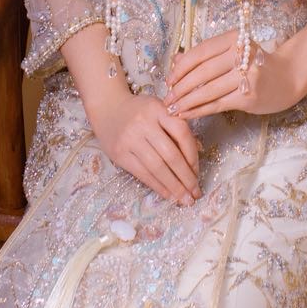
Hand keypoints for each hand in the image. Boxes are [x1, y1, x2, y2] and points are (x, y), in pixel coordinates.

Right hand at [88, 85, 200, 205]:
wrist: (108, 108)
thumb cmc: (140, 110)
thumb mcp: (159, 109)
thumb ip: (176, 126)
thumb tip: (199, 151)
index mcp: (158, 109)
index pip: (181, 132)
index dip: (193, 154)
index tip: (198, 171)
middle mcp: (143, 123)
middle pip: (170, 154)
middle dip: (186, 177)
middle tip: (196, 193)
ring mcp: (130, 139)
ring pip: (157, 168)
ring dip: (174, 186)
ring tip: (185, 199)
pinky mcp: (119, 154)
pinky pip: (142, 174)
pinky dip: (158, 186)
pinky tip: (168, 194)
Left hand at [165, 30, 303, 121]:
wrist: (288, 78)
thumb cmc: (256, 64)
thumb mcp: (233, 52)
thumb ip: (206, 55)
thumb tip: (176, 60)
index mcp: (234, 38)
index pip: (200, 52)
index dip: (181, 67)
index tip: (169, 80)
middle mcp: (241, 55)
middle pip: (202, 72)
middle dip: (180, 87)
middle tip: (167, 98)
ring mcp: (246, 76)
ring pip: (208, 90)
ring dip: (186, 101)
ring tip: (173, 109)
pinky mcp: (248, 96)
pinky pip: (217, 104)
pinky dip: (199, 110)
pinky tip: (187, 114)